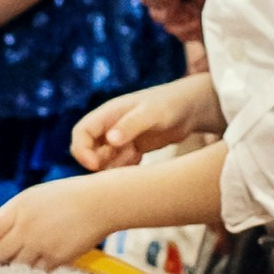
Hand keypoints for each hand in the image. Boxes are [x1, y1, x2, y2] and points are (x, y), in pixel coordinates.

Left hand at [0, 176, 117, 269]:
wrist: (99, 202)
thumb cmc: (65, 197)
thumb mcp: (32, 197)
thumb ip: (12, 216)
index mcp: (16, 209)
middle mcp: (25, 228)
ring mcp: (40, 245)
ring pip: (14, 268)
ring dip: (13, 269)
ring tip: (16, 267)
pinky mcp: (56, 259)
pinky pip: (36, 273)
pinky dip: (34, 272)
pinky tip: (37, 267)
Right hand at [72, 78, 205, 171]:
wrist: (192, 108)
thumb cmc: (171, 104)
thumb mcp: (152, 113)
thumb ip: (131, 125)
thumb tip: (110, 140)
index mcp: (108, 113)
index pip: (81, 133)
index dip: (82, 151)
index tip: (95, 166)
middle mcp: (110, 126)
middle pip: (89, 149)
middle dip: (98, 162)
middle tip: (121, 164)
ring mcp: (121, 138)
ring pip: (104, 159)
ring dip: (113, 167)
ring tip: (135, 159)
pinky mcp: (133, 148)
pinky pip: (119, 164)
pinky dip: (125, 169)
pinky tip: (140, 161)